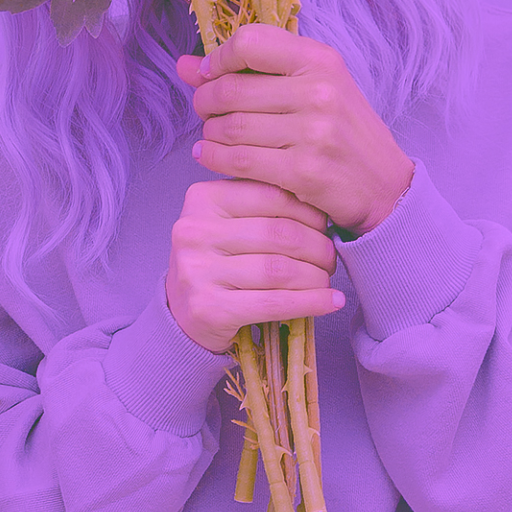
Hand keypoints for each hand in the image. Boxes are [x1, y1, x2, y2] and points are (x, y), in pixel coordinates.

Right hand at [165, 179, 346, 352]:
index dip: (310, 212)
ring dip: (316, 276)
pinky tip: (330, 302)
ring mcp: (198, 271)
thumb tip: (322, 207)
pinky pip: (274, 303)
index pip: (272, 195)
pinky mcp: (209, 309)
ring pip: (280, 269)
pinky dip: (310, 303)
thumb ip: (262, 207)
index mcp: (203, 200)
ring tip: (328, 279)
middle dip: (317, 247)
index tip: (326, 225)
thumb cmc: (215, 265)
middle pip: (279, 233)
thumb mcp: (227, 224)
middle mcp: (195, 231)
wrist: (181, 316)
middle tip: (330, 258)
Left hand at [179, 24, 414, 233]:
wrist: (384, 186)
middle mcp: (319, 91)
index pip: (249, 42)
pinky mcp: (303, 171)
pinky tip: (210, 156)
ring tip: (212, 135)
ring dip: (210, 132)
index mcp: (321, 60)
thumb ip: (251, 72)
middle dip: (206, 101)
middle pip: (232, 88)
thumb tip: (184, 65)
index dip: (218, 59)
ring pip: (230, 126)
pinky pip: (238, 160)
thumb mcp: (312, 88)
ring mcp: (313, 132)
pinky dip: (214, 158)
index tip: (210, 75)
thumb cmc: (342, 132)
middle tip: (205, 112)